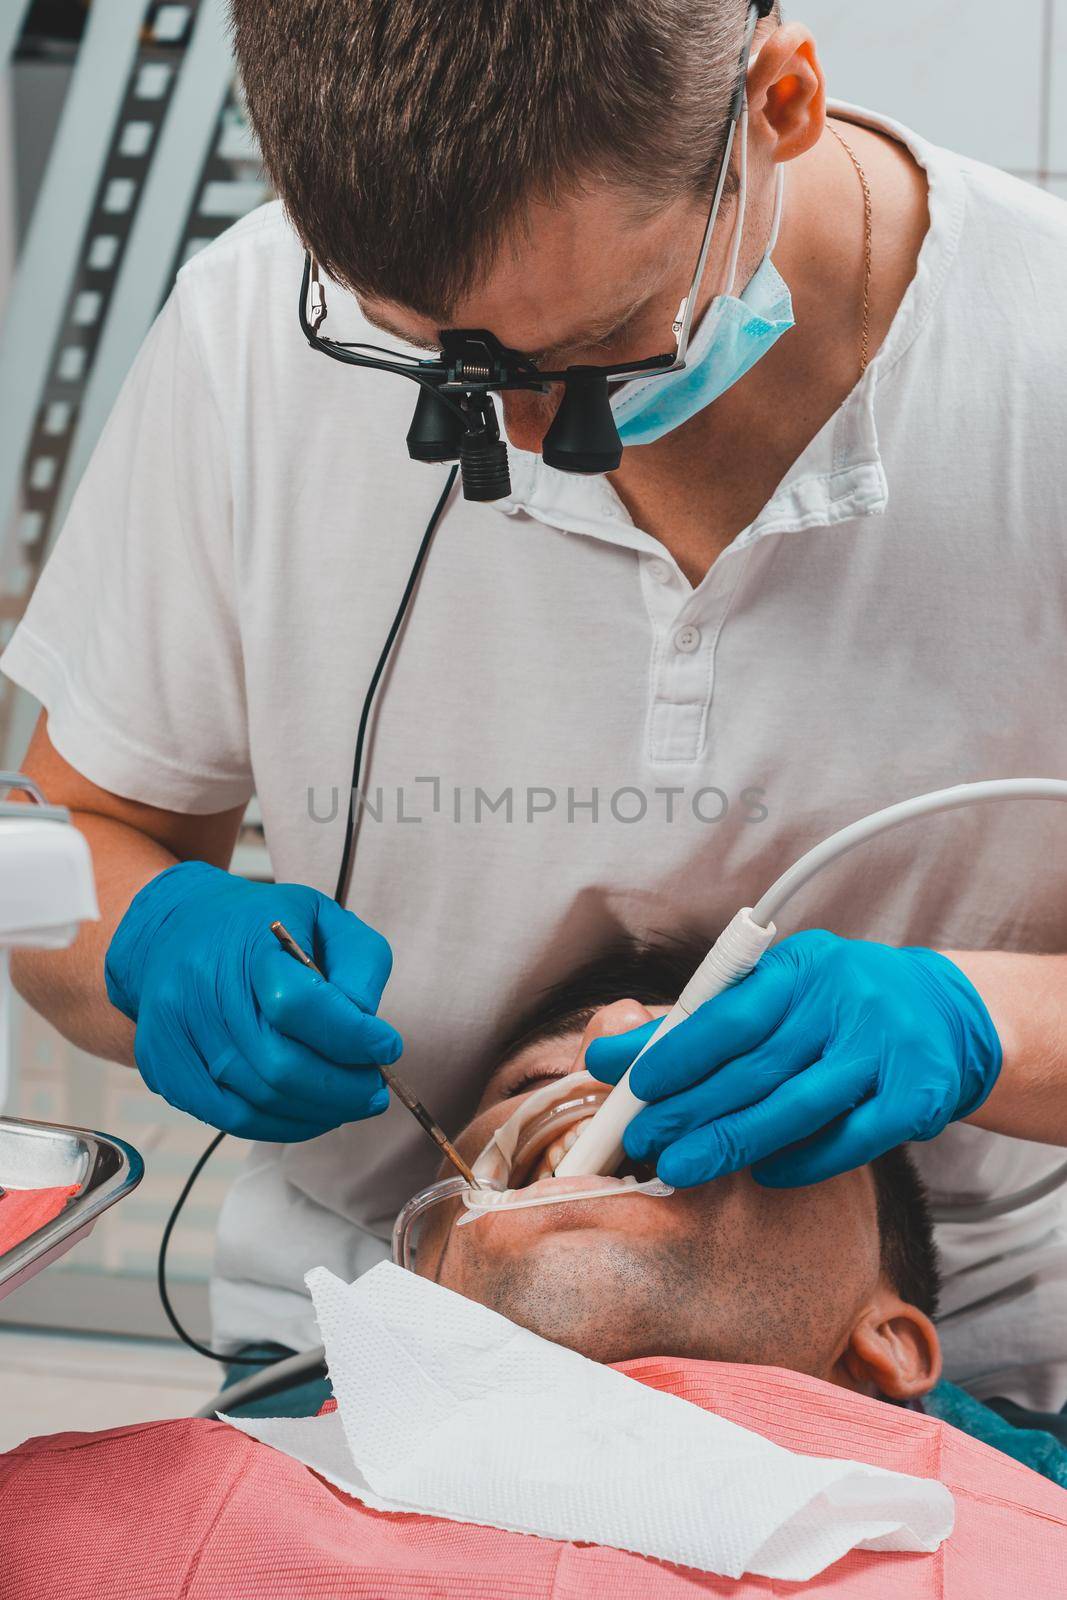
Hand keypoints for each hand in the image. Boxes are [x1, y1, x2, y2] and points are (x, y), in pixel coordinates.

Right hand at [105, 861, 401, 1140]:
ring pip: (259, 1100)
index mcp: (247, 944)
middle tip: (374, 1089)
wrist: (175, 931)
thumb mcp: (325, 919)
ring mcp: (176, 1033)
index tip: (386, 1046)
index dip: (351, 1036)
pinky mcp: (165, 1068)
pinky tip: (311, 1111)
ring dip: (319, 1112)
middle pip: (280, 1065)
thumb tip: (368, 1032)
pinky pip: (232, 1118)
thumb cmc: (261, 929)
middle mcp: (201, 989)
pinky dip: (283, 1124)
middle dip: (343, 1088)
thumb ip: (359, 967)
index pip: (299, 1004)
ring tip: (350, 1101)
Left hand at [585, 931, 1000, 1187]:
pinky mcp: (919, 1094)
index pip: (729, 1014)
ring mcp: (885, 1048)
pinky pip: (851, 1138)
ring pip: (797, 1105)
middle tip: (643, 1141)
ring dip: (734, 1142)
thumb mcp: (776, 991)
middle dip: (691, 1108)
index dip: (678, 1053)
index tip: (634, 1086)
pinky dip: (804, 1161)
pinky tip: (764, 1174)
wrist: (949, 1014)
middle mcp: (845, 1001)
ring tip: (683, 1167)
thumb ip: (696, 1022)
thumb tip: (608, 1054)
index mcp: (801, 968)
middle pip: (756, 1067)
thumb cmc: (838, 1005)